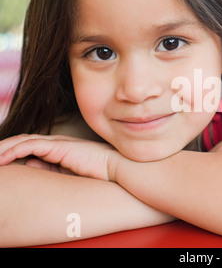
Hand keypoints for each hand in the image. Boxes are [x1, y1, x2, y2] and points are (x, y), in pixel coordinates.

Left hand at [0, 134, 118, 180]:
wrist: (117, 168)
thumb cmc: (100, 173)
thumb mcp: (69, 173)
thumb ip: (50, 168)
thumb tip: (28, 164)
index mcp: (59, 148)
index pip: (30, 145)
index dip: (12, 150)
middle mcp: (57, 143)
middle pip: (23, 140)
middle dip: (4, 147)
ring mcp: (58, 143)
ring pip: (23, 140)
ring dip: (4, 147)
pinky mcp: (59, 146)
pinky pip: (31, 145)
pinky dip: (14, 150)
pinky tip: (2, 157)